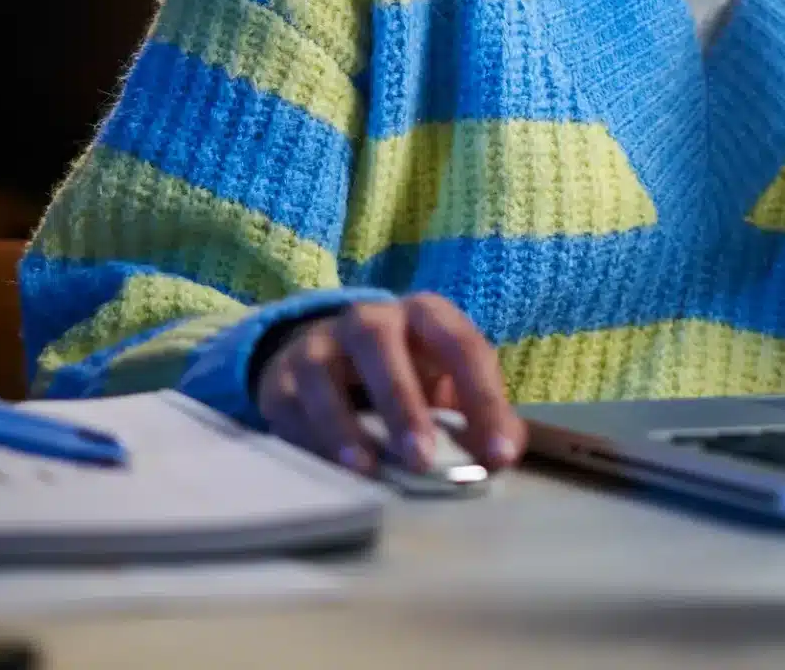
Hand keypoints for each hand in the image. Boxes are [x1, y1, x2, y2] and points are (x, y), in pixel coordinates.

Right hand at [254, 292, 525, 475]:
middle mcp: (370, 319)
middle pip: (380, 345)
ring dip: (343, 425)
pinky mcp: (282, 378)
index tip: (500, 454)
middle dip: (401, 403)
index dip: (484, 400)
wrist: (334, 361)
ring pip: (323, 374)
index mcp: (426, 315)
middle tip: (422, 459)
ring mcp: (319, 344)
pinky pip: (289, 407)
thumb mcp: (451, 386)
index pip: (461, 346)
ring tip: (366, 470)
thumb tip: (502, 454)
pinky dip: (308, 440)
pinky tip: (330, 470)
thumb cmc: (411, 375)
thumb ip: (482, 415)